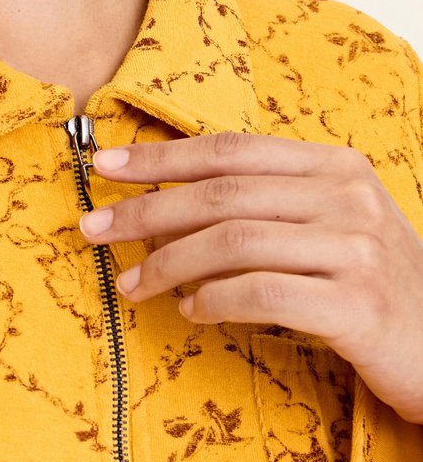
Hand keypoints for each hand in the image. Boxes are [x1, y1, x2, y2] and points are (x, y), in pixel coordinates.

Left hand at [78, 131, 422, 424]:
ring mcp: (357, 249)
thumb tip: (162, 204)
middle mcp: (348, 197)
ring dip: (166, 264)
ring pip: (232, 241)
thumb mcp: (327, 226)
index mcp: (336, 165)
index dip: (162, 156)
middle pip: (221, 194)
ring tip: (131, 284)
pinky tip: (190, 312)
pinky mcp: (358, 305)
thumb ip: (262, 205)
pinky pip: (261, 294)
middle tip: (93, 229)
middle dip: (145, 211)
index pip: (231, 150)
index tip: (105, 167)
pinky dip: (212, 301)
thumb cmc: (369, 284)